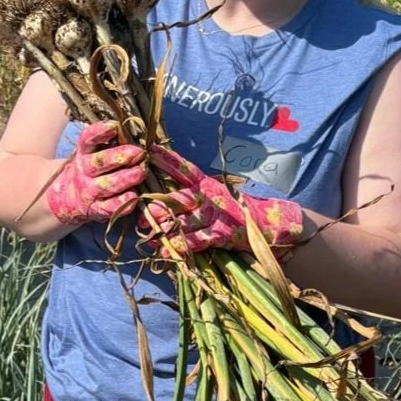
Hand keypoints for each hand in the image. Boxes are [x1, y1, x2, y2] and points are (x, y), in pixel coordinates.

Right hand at [46, 120, 146, 225]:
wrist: (69, 196)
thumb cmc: (93, 167)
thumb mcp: (94, 152)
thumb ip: (111, 142)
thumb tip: (137, 132)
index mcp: (84, 152)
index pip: (87, 139)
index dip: (99, 132)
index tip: (114, 126)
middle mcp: (85, 170)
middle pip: (98, 163)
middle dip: (119, 156)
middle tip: (139, 152)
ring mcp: (90, 191)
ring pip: (106, 185)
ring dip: (125, 178)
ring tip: (141, 172)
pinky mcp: (97, 209)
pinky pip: (108, 207)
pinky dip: (121, 203)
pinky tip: (133, 197)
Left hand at [140, 148, 302, 256]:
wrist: (261, 224)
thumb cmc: (229, 208)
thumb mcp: (209, 192)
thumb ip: (187, 190)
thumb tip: (157, 188)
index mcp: (205, 184)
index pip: (184, 169)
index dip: (167, 159)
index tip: (149, 150)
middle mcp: (208, 197)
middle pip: (179, 199)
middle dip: (158, 206)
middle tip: (139, 211)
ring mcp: (215, 216)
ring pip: (185, 221)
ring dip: (165, 228)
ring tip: (149, 234)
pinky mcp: (221, 234)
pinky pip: (197, 241)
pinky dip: (180, 246)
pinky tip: (165, 250)